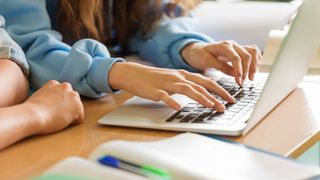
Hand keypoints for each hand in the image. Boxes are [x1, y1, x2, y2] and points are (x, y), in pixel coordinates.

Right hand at [24, 80, 83, 133]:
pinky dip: (73, 122)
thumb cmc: (30, 110)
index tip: (51, 108)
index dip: (58, 102)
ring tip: (57, 117)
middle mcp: (65, 86)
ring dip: (70, 113)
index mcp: (54, 83)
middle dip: (67, 106)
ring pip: (76, 107)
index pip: (62, 93)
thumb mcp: (37, 96)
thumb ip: (47, 96)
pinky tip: (62, 121)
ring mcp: (73, 96)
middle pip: (72, 98)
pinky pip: (79, 118)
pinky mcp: (78, 107)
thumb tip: (50, 103)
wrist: (33, 115)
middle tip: (55, 114)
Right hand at [109, 62, 234, 111]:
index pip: (206, 81)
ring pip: (187, 89)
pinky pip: (165, 96)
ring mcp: (166, 83)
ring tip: (211, 106)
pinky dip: (172, 102)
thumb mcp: (173, 78)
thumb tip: (202, 93)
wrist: (133, 73)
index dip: (220, 89)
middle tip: (227, 104)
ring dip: (200, 98)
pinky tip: (178, 108)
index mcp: (183, 74)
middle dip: (216, 95)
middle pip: (200, 85)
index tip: (230, 98)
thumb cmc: (154, 78)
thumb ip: (187, 84)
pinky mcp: (155, 90)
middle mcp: (178, 77)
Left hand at [181, 41, 261, 85]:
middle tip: (243, 83)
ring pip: (253, 52)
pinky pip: (253, 52)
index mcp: (224, 46)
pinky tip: (253, 71)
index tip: (239, 81)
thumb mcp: (206, 61)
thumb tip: (234, 74)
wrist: (198, 50)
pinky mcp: (240, 50)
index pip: (236, 58)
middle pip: (247, 55)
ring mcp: (237, 47)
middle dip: (247, 71)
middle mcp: (233, 45)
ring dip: (254, 66)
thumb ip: (220, 66)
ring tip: (250, 78)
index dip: (239, 70)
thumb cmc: (200, 55)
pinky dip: (255, 61)